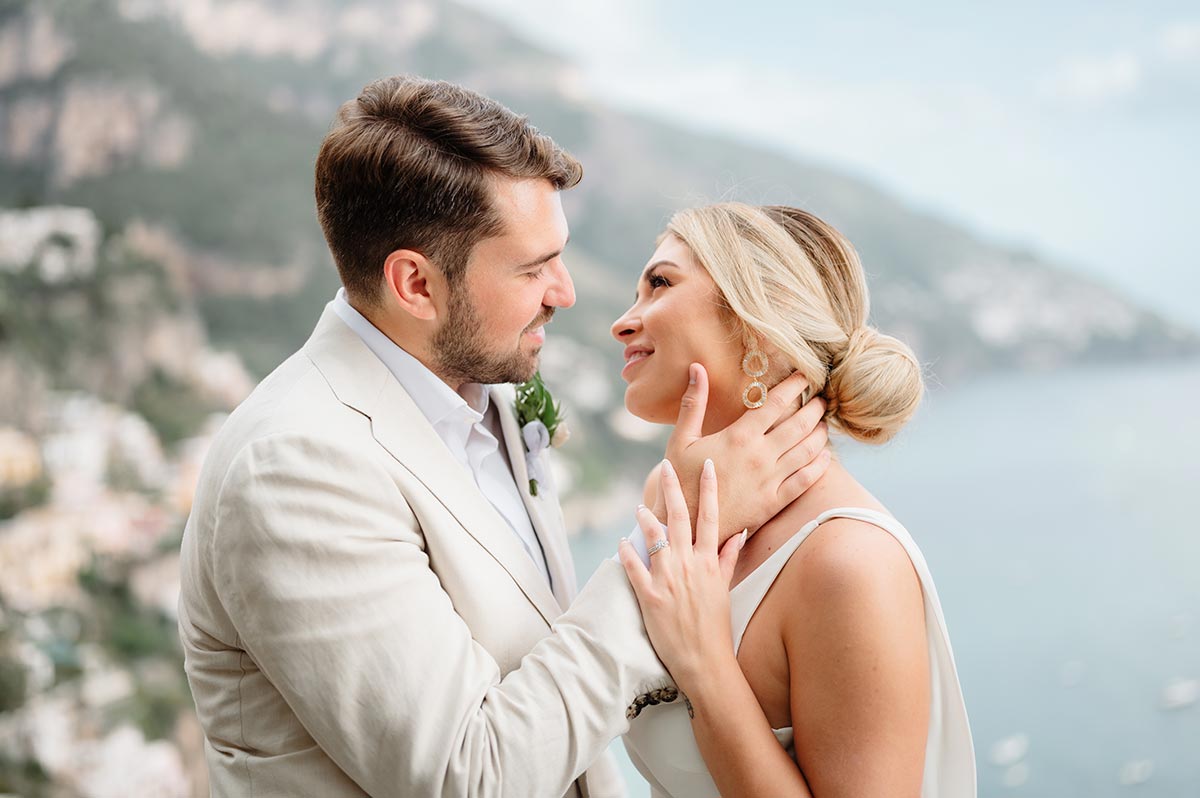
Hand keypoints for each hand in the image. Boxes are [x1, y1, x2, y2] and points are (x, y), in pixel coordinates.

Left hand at [620, 457, 744, 691]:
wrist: (705, 661)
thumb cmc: (715, 626)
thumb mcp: (724, 588)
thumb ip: (727, 558)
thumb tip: (738, 533)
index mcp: (708, 562)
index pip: (711, 517)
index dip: (708, 488)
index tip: (706, 464)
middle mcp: (689, 565)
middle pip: (680, 518)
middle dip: (672, 489)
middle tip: (665, 466)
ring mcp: (668, 580)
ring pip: (655, 538)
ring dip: (646, 519)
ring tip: (639, 507)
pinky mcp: (649, 597)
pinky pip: (634, 569)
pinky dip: (626, 554)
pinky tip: (621, 542)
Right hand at [660, 363, 830, 543]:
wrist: (685, 523)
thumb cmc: (680, 479)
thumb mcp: (681, 439)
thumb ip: (693, 403)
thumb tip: (697, 367)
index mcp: (739, 437)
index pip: (776, 404)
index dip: (794, 386)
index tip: (806, 376)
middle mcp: (760, 456)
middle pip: (799, 424)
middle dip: (814, 408)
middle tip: (822, 399)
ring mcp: (770, 480)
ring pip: (807, 450)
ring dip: (820, 433)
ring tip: (823, 423)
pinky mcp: (774, 502)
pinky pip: (806, 480)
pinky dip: (820, 465)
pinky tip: (825, 455)